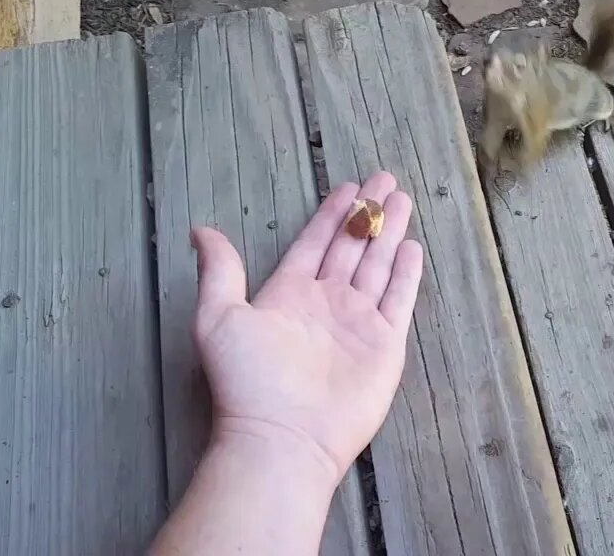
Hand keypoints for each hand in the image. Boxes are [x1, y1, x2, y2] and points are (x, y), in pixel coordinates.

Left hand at [190, 172, 423, 479]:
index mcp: (289, 293)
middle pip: (352, 247)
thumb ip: (219, 271)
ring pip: (378, 266)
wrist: (284, 436)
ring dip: (390, 232)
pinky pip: (398, 300)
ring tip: (402, 199)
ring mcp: (357, 323)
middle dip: (368, 213)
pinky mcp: (384, 345)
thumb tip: (201, 230)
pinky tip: (412, 247)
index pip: (315, 242)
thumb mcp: (218, 317)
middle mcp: (326, 302)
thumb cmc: (248, 379)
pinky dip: (406, 274)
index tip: (347, 186)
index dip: (331, 214)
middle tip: (384, 177)